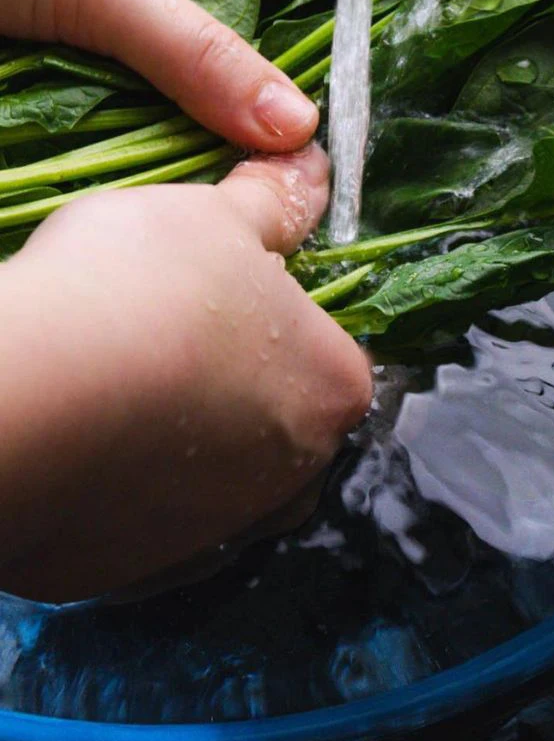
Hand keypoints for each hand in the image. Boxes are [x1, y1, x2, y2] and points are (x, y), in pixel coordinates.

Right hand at [0, 147, 373, 601]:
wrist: (18, 401)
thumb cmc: (136, 294)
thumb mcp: (211, 218)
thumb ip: (271, 203)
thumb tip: (314, 168)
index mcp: (335, 391)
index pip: (328, 351)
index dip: (274, 318)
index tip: (217, 297)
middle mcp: (293, 478)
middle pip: (276, 424)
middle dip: (231, 390)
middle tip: (160, 342)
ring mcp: (211, 534)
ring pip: (209, 484)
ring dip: (173, 447)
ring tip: (110, 391)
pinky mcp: (127, 572)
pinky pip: (131, 525)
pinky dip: (110, 492)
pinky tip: (76, 445)